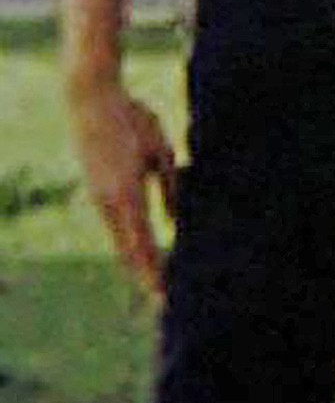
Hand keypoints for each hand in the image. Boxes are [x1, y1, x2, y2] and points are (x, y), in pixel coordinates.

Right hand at [67, 78, 177, 300]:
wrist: (90, 98)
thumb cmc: (132, 119)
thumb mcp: (160, 151)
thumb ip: (170, 189)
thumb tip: (176, 224)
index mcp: (126, 195)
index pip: (143, 246)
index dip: (155, 275)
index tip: (166, 297)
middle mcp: (109, 203)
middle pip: (129, 253)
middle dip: (147, 279)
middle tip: (165, 304)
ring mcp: (99, 199)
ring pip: (120, 242)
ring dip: (138, 265)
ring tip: (158, 286)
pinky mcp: (97, 192)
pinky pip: (115, 227)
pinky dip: (130, 245)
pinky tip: (142, 253)